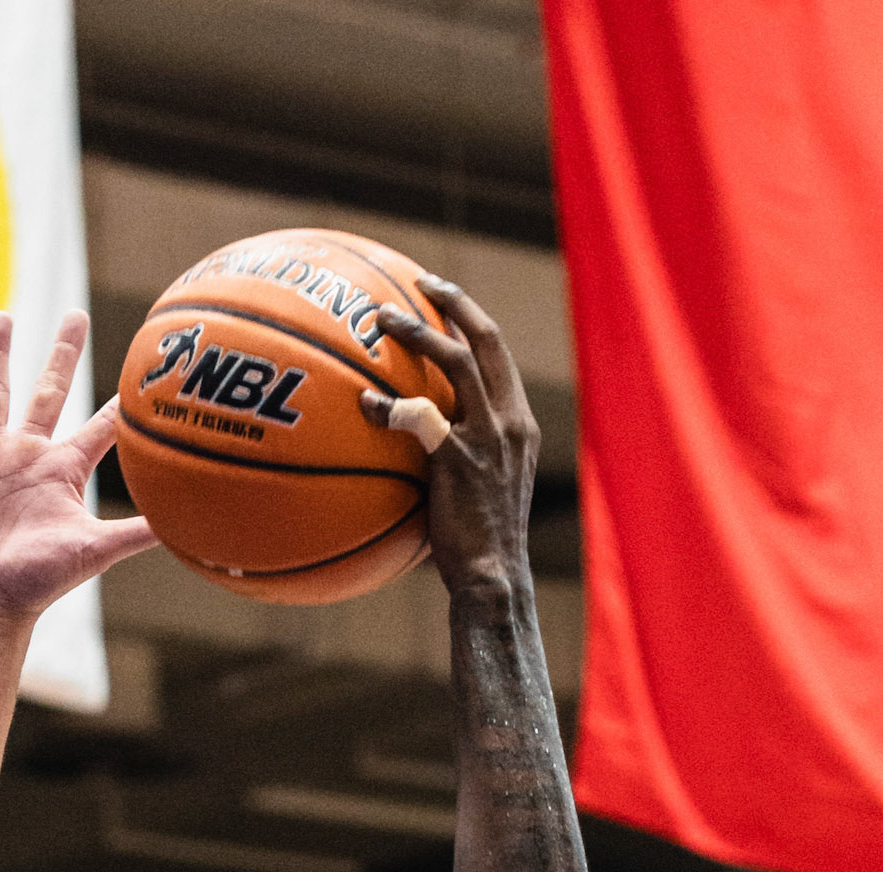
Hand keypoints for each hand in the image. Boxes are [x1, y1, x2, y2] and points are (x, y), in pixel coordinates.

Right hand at [0, 311, 156, 623]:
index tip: (142, 373)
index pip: (100, 426)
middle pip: (51, 390)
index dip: (120, 404)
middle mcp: (30, 454)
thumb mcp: (96, 550)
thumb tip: (187, 528)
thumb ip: (138, 532)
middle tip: (77, 314)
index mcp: (65, 469)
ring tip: (4, 316)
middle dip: (63, 353)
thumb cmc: (42, 579)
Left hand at [359, 276, 539, 595]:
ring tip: (380, 320)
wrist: (493, 577)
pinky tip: (363, 404)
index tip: (445, 300)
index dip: (472, 321)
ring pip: (457, 362)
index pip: (499, 356)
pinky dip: (390, 405)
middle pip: (487, 339)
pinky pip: (420, 417)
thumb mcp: (478, 488)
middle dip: (454, 302)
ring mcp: (488, 438)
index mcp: (519, 424)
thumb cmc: (477, 544)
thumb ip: (456, 455)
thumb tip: (410, 443)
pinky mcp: (460, 460)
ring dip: (418, 333)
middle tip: (421, 283)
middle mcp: (510, 421)